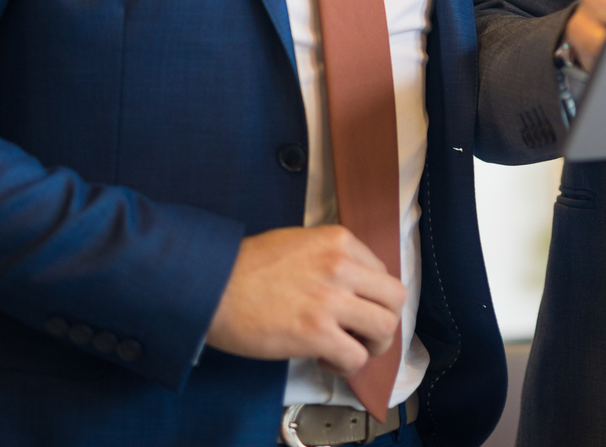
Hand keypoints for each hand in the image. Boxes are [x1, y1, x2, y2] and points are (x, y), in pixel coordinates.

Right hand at [204, 226, 405, 371]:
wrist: (211, 286)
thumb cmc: (244, 267)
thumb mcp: (297, 243)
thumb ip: (329, 257)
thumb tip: (350, 283)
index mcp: (339, 240)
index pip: (382, 273)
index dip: (371, 297)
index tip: (353, 310)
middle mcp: (341, 266)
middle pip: (395, 298)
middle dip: (382, 320)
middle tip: (361, 333)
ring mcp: (331, 300)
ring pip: (385, 327)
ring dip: (371, 345)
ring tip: (348, 348)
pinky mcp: (316, 333)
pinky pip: (356, 356)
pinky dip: (346, 365)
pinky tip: (325, 360)